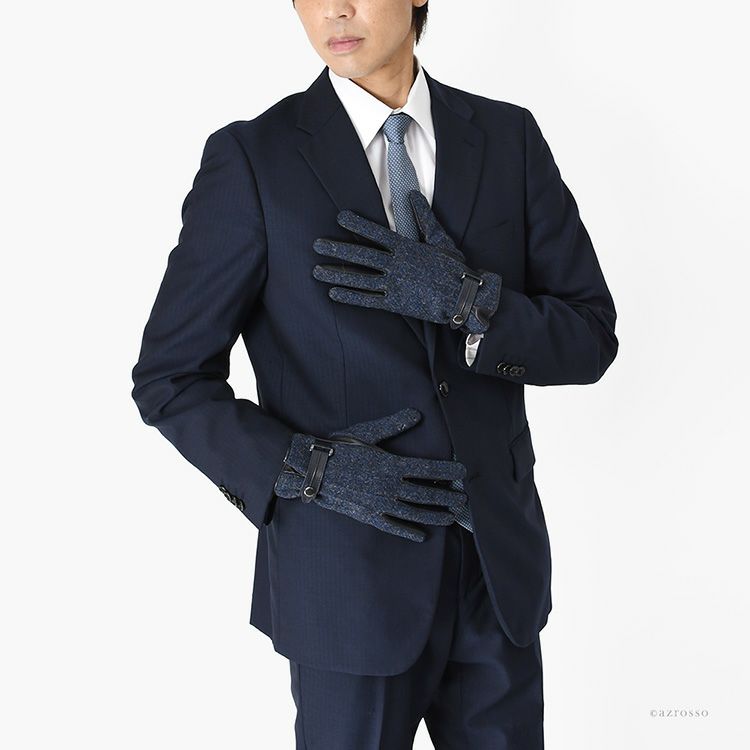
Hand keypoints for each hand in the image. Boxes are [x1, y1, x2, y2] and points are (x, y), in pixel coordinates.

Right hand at [273, 407, 467, 541]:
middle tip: (464, 499)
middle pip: (425, 495)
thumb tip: (416, 414)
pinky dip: (407, 531)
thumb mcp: (367, 432)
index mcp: (390, 465)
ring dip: (434, 516)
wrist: (311, 469)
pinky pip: (392, 525)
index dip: (447, 472)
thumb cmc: (339, 446)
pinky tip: (421, 535)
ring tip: (451, 517)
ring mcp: (378, 504)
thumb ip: (394, 425)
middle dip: (447, 497)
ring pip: (413, 513)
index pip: (427, 470)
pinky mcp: (367, 515)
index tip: (463, 473)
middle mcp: (388, 487)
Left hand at [312, 189, 501, 333]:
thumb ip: (424, 219)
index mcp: (406, 248)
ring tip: (317, 270)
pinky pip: (368, 300)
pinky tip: (334, 293)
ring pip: (360, 279)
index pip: (376, 233)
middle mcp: (396, 265)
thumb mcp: (441, 240)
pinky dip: (351, 297)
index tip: (340, 217)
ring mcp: (394, 285)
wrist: (463, 297)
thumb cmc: (454, 269)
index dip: (357, 225)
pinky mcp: (395, 304)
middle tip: (317, 244)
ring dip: (337, 274)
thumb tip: (413, 196)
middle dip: (338, 249)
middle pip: (362, 256)